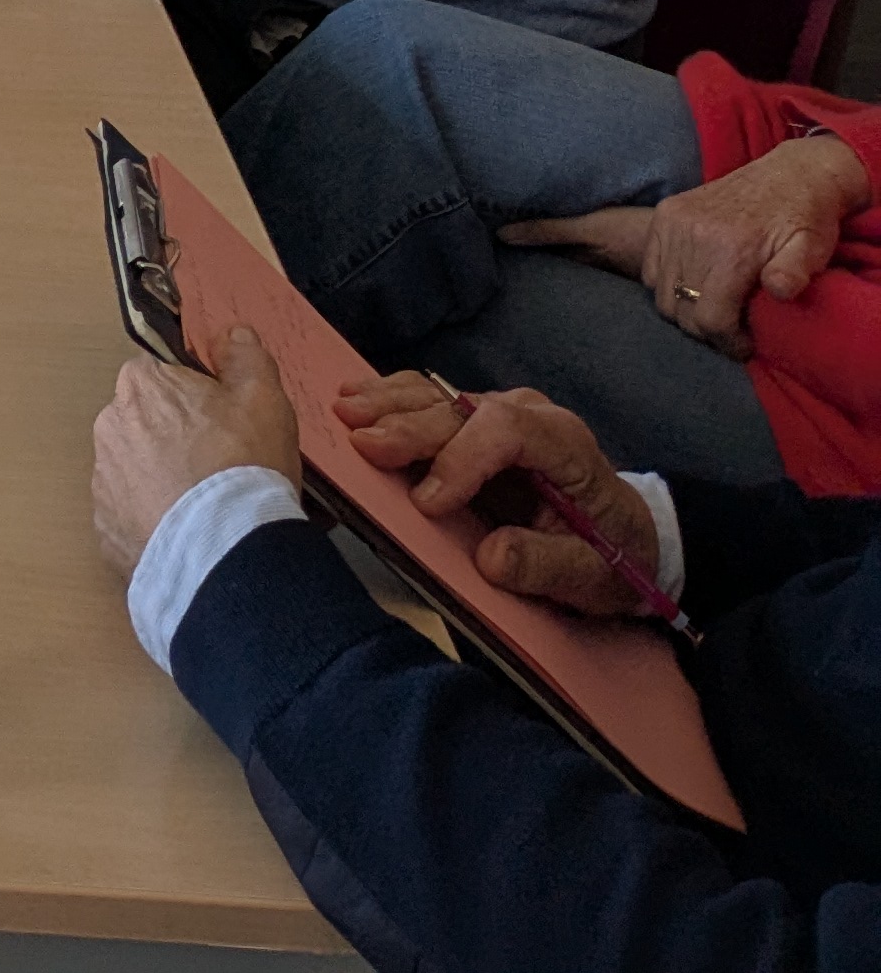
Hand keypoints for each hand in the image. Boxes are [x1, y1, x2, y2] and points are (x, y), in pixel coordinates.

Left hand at [92, 331, 301, 576]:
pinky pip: (133, 516)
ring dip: (165, 482)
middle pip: (148, 422)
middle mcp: (111, 427)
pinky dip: (156, 523)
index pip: (163, 374)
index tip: (222, 421)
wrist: (222, 556)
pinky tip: (190, 535)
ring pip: (138, 470)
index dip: (196, 397)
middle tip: (221, 466)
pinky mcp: (107, 531)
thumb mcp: (263, 398)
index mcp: (141, 385)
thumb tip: (229, 335)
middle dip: (178, 439)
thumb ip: (244, 355)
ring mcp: (105, 482)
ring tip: (207, 508)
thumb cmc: (241, 470)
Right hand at [337, 371, 661, 614]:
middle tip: (360, 442)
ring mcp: (500, 410)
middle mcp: (528, 413)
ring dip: (389, 403)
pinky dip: (392, 399)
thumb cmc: (613, 557)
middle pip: (460, 409)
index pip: (505, 432)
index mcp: (562, 443)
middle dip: (409, 425)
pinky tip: (358, 395)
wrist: (629, 536)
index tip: (427, 502)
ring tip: (344, 409)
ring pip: (438, 395)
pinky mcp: (478, 420)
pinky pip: (431, 400)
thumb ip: (545, 566)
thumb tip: (490, 557)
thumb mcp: (592, 577)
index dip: (462, 459)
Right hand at [509, 131, 868, 353]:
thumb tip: (783, 291)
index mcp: (725, 247)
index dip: (725, 340)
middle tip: (726, 333)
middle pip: (678, 308)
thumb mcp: (810, 244)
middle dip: (699, 325)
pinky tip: (547, 248)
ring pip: (657, 289)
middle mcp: (689, 234)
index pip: (709, 316)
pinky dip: (598, 256)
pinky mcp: (658, 218)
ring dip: (672, 303)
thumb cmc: (801, 217)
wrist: (789, 178)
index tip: (742, 347)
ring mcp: (669, 225)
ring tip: (700, 309)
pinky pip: (622, 250)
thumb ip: (795, 270)